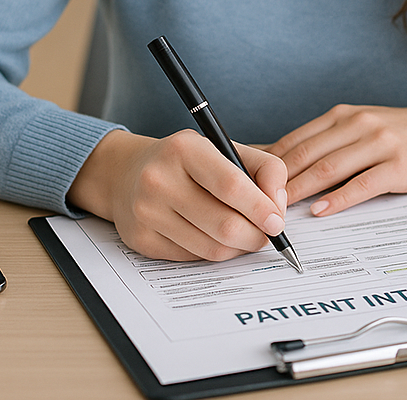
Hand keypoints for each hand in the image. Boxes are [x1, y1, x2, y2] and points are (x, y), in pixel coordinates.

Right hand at [67, 129, 288, 261]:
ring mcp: (147, 212)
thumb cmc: (187, 161)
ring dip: (239, 247)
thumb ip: (264, 168)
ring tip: (245, 234)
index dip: (261, 208)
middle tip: (268, 234)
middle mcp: (159, 179)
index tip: (278, 221)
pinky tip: (215, 236)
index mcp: (185, 149)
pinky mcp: (141, 240)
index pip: (231, 185)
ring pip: (211, 248)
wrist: (127, 173)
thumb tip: (279, 206)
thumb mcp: (225, 148)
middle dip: (256, 235)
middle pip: (224, 224)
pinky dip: (214, 251)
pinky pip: (193, 257)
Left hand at [266, 103, 406, 216]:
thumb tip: (284, 165)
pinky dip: (337, 199)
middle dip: (278, 180)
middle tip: (255, 201)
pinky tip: (320, 211)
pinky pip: (361, 184)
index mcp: (343, 115)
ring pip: (329, 169)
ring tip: (279, 209)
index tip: (248, 182)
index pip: (296, 139)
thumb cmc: (402, 134)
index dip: (269, 163)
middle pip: (307, 154)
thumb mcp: (363, 127)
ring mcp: (379, 143)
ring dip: (301, 191)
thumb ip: (329, 141)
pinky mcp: (398, 165)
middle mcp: (358, 124)